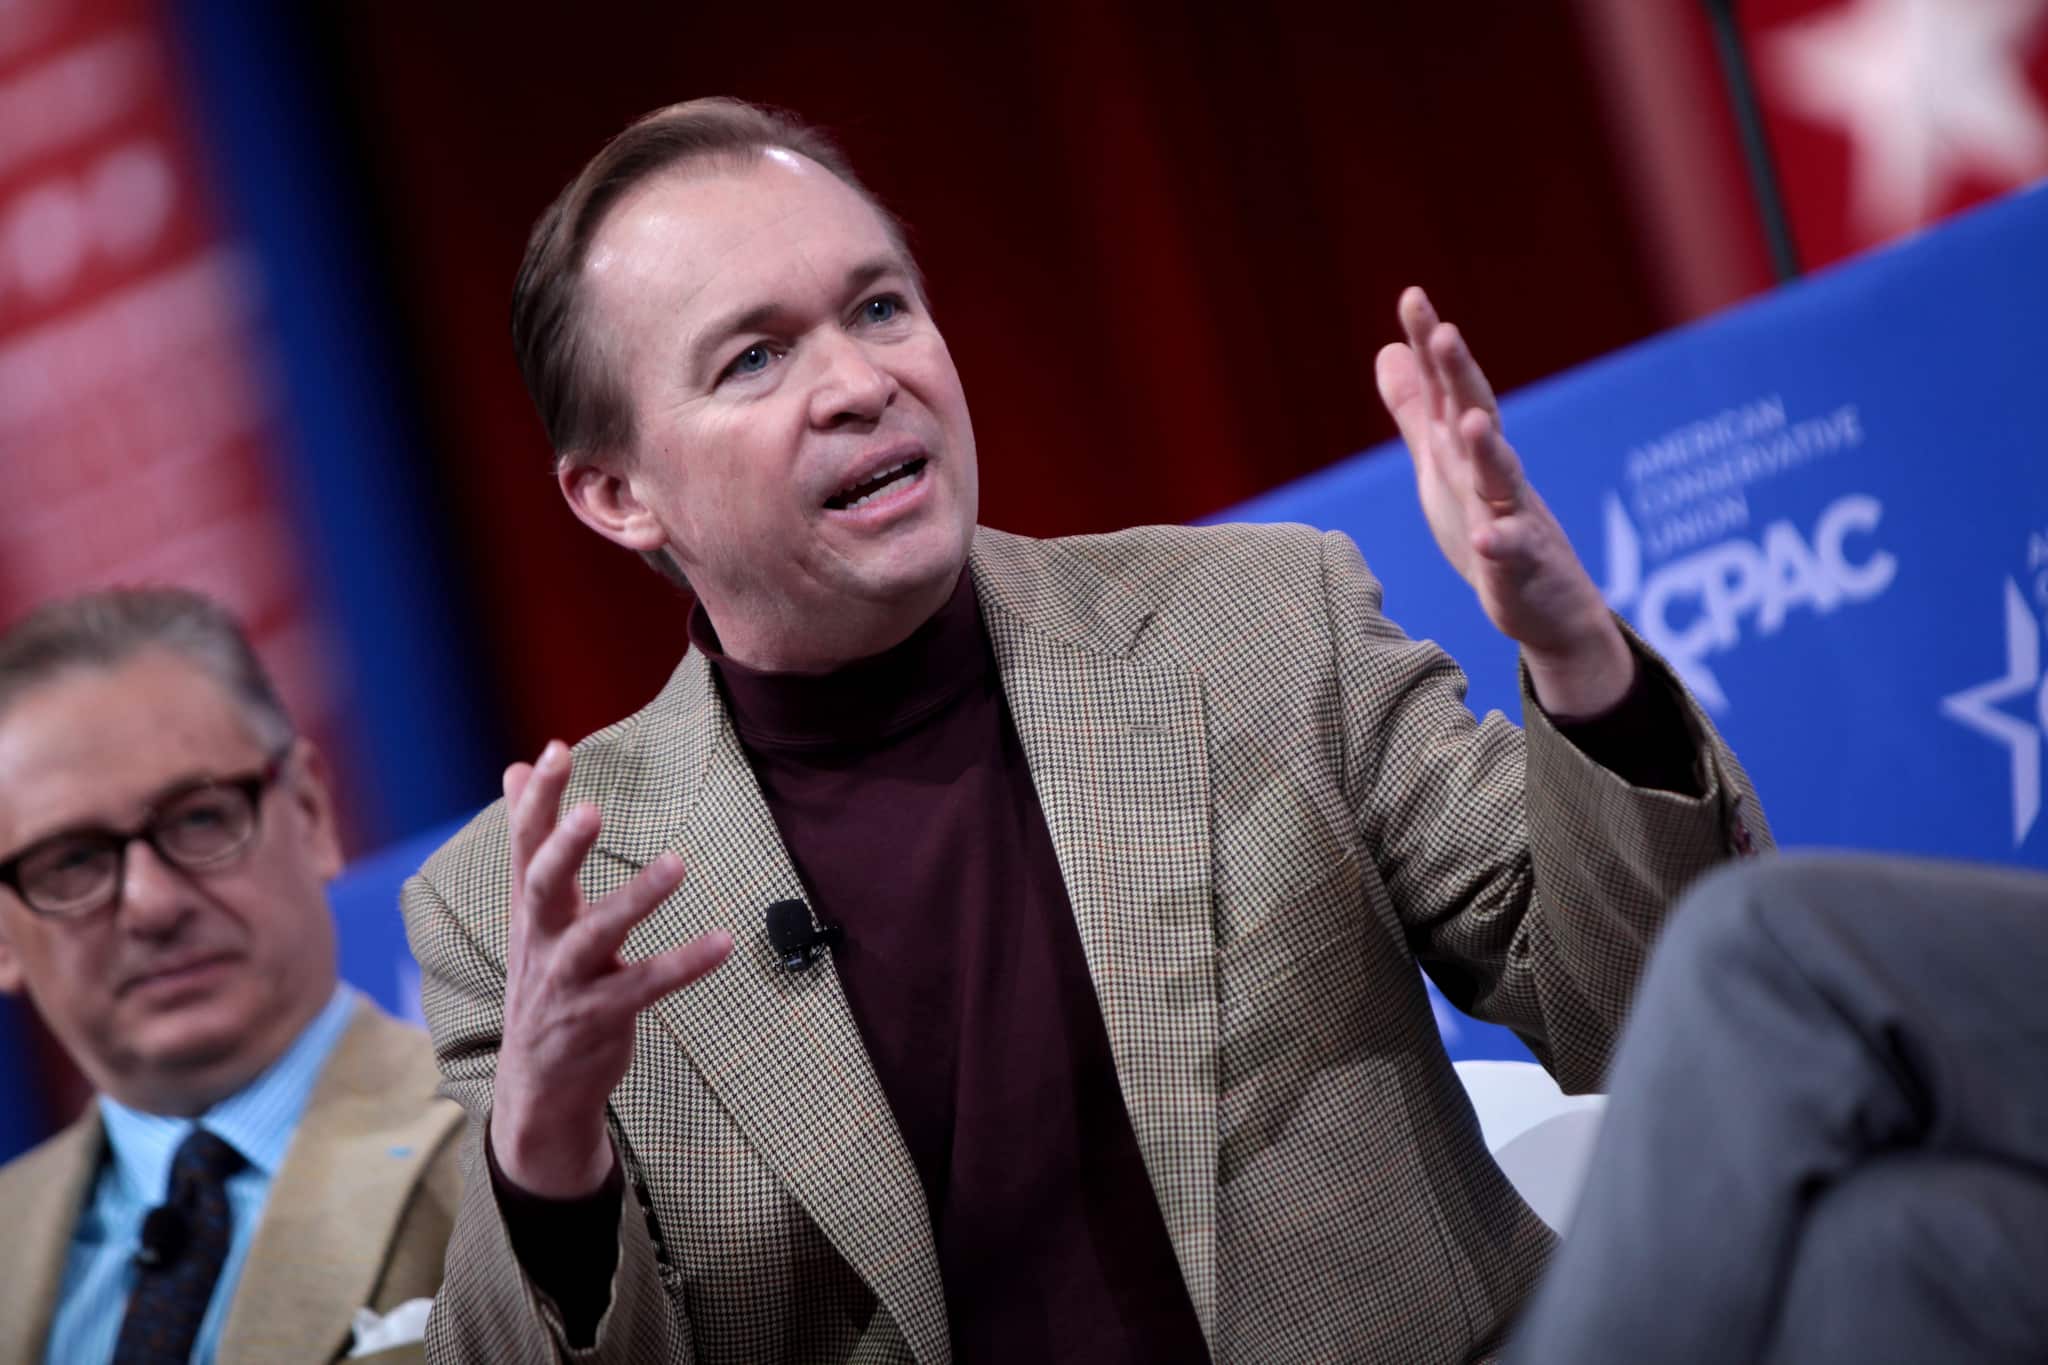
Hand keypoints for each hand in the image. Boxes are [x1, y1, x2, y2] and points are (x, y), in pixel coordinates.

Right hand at [490, 741, 731, 1196]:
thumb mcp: (533, 913)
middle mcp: (539, 943)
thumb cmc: (547, 980)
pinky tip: (724, 941)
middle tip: (590, 808)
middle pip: (541, 887)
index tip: (555, 750)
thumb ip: (531, 843)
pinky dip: (685, 964)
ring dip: (634, 900)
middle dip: (563, 848)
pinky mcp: (600, 1019)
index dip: (538, 800)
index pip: (525, 845)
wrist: (538, 1087)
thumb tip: (513, 769)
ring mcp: (566, 984)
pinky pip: (644, 987)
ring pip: (594, 938)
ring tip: (676, 864)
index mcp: (529, 910)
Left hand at [1374, 286, 1632, 716]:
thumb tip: (1390, 350)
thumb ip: (1416, 411)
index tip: (1413, 296)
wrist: (1542, 604)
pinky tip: (1490, 540)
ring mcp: (1513, 515)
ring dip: (1488, 450)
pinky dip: (1503, 545)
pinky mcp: (1522, 566)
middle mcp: (1492, 472)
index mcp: (1466, 449)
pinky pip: (1514, 552)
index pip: (1447, 388)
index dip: (1431, 346)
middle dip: (1462, 377)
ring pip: (1502, 477)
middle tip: (1445, 334)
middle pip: (1478, 415)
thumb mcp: (1440, 465)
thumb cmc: (1488, 525)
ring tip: (1472, 423)